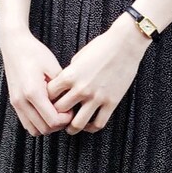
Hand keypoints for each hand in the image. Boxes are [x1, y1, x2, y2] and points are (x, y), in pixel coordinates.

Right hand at [0, 25, 73, 135]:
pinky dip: (38, 123)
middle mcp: (22, 101)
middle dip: (58, 124)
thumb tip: (70, 104)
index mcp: (33, 92)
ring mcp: (16, 103)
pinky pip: (27, 123)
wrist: (14, 44)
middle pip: (44, 129)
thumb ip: (62, 89)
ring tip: (56, 113)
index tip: (71, 110)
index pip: (53, 121)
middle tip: (65, 112)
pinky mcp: (14, 103)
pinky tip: (45, 111)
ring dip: (47, 126)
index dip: (66, 119)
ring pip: (34, 130)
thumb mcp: (54, 68)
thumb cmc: (33, 52)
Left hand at [46, 11, 151, 133]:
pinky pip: (98, 123)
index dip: (46, 100)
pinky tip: (89, 124)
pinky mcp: (111, 102)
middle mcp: (81, 88)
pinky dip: (91, 128)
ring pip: (77, 124)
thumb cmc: (101, 47)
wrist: (125, 44)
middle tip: (58, 118)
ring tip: (71, 127)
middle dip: (56, 115)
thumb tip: (64, 87)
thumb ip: (70, 74)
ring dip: (72, 128)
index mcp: (70, 76)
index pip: (48, 95)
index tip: (49, 103)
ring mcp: (96, 97)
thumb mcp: (78, 58)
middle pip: (59, 111)